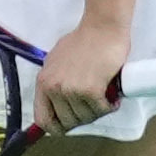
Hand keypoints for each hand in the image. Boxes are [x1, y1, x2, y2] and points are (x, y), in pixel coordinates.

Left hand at [37, 17, 131, 131]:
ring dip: (98, 110)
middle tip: (93, 104)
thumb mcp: (56, 62)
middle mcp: (54, 88)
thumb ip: (54, 82)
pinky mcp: (90, 90)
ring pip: (86, 118)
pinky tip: (112, 95)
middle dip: (84, 117)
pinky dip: (110, 106)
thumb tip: (55, 104)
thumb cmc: (83, 42)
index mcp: (43, 82)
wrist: (102, 28)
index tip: (68, 126)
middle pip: (68, 122)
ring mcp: (71, 90)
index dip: (56, 127)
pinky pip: (101, 110)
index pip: (42, 120)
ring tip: (103, 95)